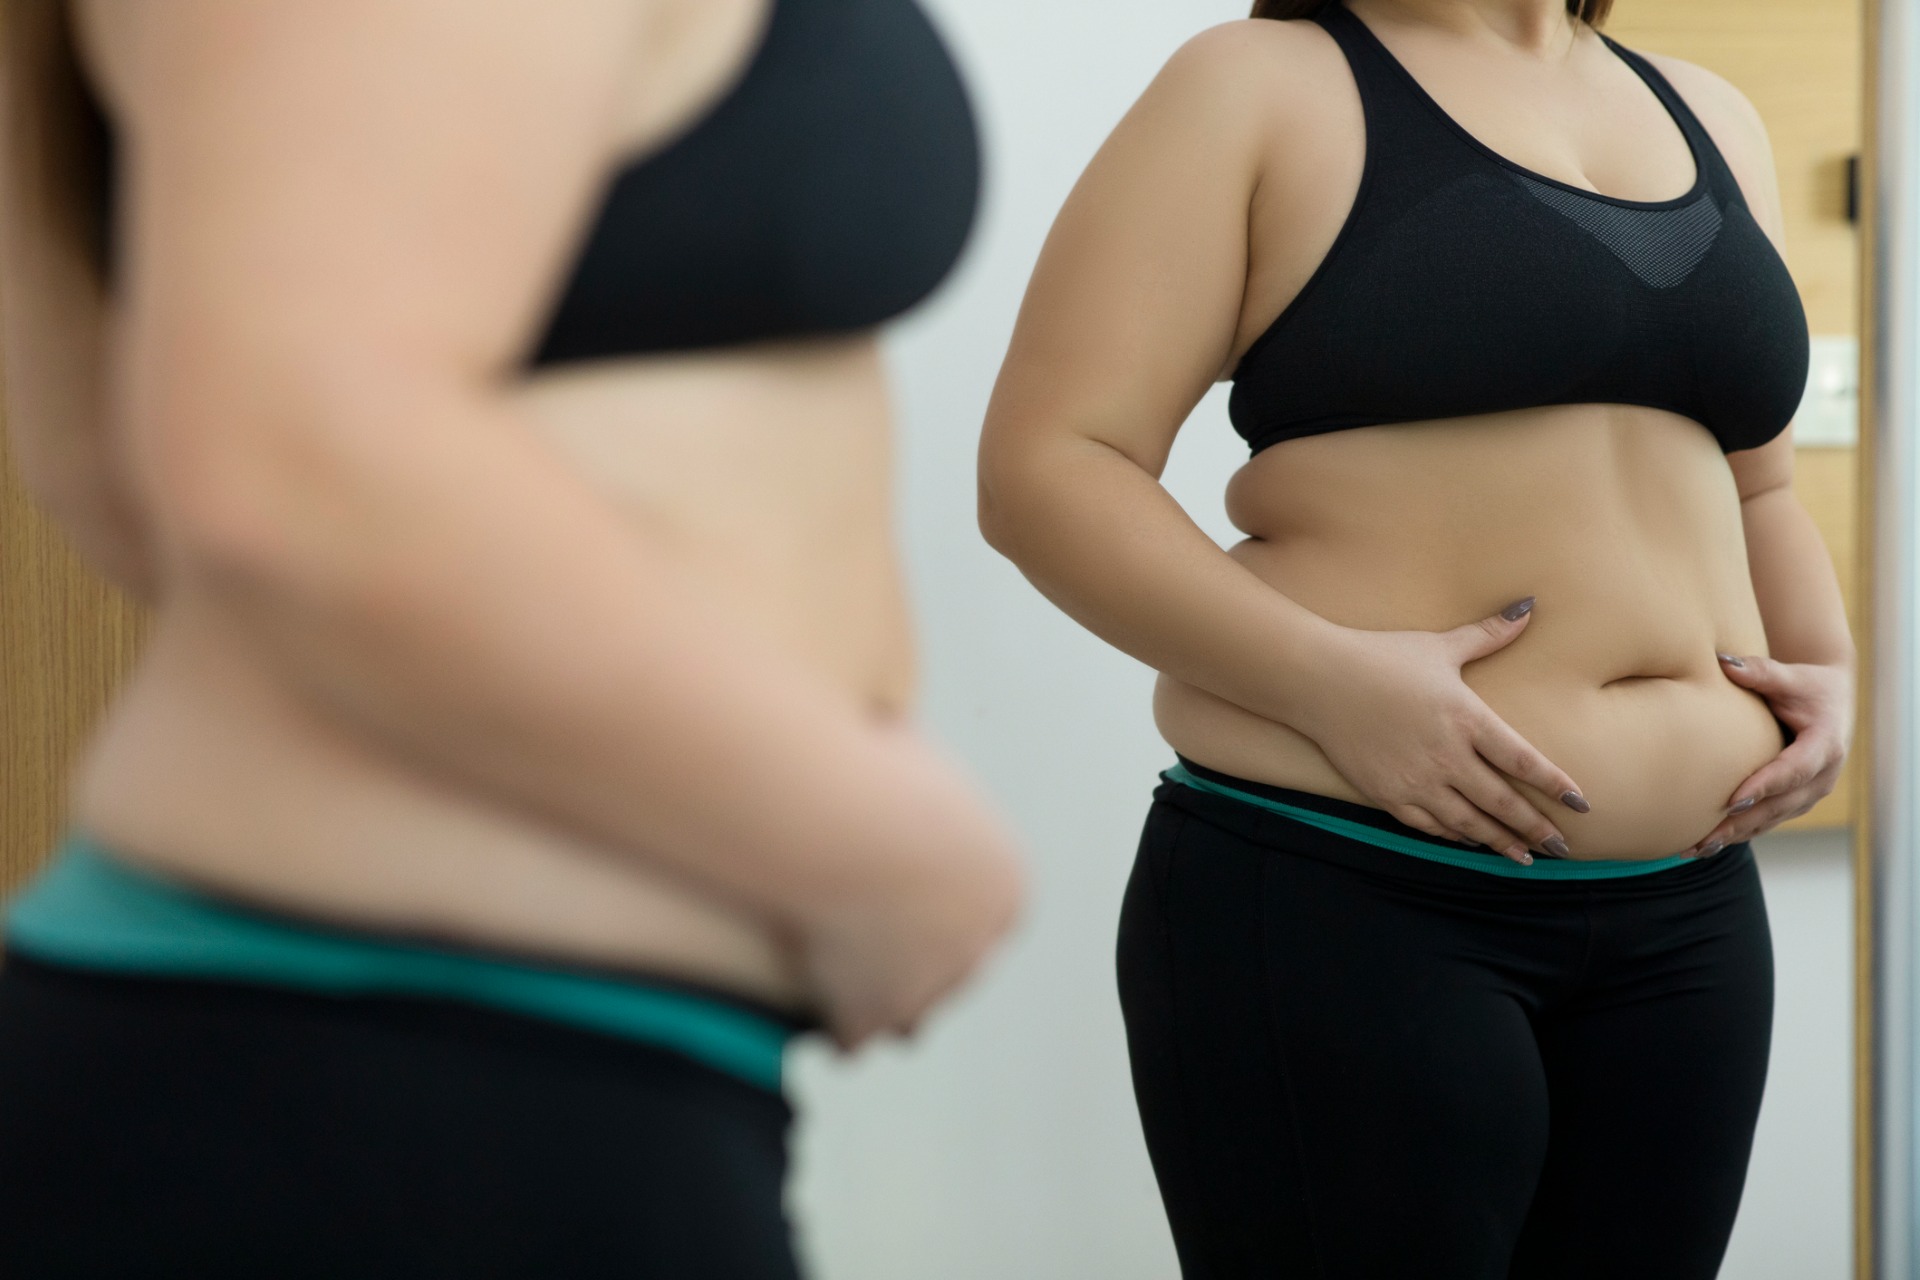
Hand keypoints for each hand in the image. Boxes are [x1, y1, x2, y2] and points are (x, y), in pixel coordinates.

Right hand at [795, 729, 1024, 1049]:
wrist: (843, 821)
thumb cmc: (878, 779)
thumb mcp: (914, 756)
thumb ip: (916, 777)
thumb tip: (893, 752)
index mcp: (1002, 886)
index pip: (983, 911)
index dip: (940, 905)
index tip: (905, 894)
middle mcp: (979, 943)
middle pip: (953, 964)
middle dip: (914, 955)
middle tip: (869, 935)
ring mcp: (928, 985)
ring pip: (914, 1012)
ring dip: (882, 998)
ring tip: (843, 978)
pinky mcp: (873, 1011)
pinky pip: (858, 1033)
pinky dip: (836, 1022)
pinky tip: (813, 1009)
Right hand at [1291, 597, 1590, 864]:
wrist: (1318, 680)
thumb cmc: (1381, 657)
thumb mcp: (1439, 645)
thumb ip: (1488, 634)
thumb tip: (1528, 608)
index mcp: (1466, 718)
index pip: (1523, 761)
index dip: (1554, 785)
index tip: (1580, 804)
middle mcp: (1446, 756)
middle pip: (1502, 801)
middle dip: (1535, 828)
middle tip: (1561, 847)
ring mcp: (1415, 780)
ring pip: (1468, 822)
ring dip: (1498, 841)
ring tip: (1523, 858)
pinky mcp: (1387, 794)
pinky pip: (1428, 825)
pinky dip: (1453, 836)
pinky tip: (1468, 841)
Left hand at [1683, 652, 1853, 856]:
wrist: (1830, 701)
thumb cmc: (1807, 685)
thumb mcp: (1790, 676)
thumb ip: (1760, 671)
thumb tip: (1723, 661)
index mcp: (1825, 745)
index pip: (1794, 770)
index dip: (1765, 786)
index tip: (1733, 800)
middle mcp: (1822, 776)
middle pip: (1779, 806)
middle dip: (1741, 823)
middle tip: (1703, 837)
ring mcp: (1809, 793)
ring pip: (1770, 820)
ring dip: (1734, 836)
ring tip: (1694, 849)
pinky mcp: (1795, 801)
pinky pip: (1766, 821)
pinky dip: (1738, 834)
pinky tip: (1705, 845)